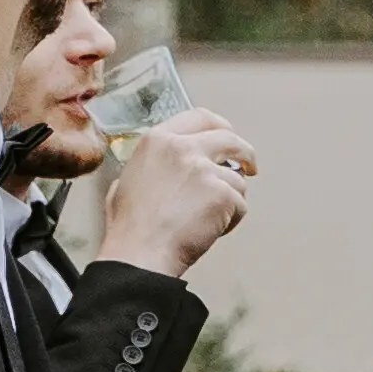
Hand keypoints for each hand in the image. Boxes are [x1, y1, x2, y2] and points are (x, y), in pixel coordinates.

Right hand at [90, 108, 260, 275]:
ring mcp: (204, 170)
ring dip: (230, 199)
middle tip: (249, 166)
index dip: (220, 127)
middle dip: (244, 153)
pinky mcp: (221, 194)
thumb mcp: (124, 183)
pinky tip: (210, 230)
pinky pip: (240, 205)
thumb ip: (146, 167)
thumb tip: (155, 171)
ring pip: (236, 179)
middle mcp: (182, 148)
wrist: (140, 254)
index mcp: (157, 140)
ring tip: (208, 219)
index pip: (200, 117)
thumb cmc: (130, 229)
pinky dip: (231, 221)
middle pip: (229, 139)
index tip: (229, 136)